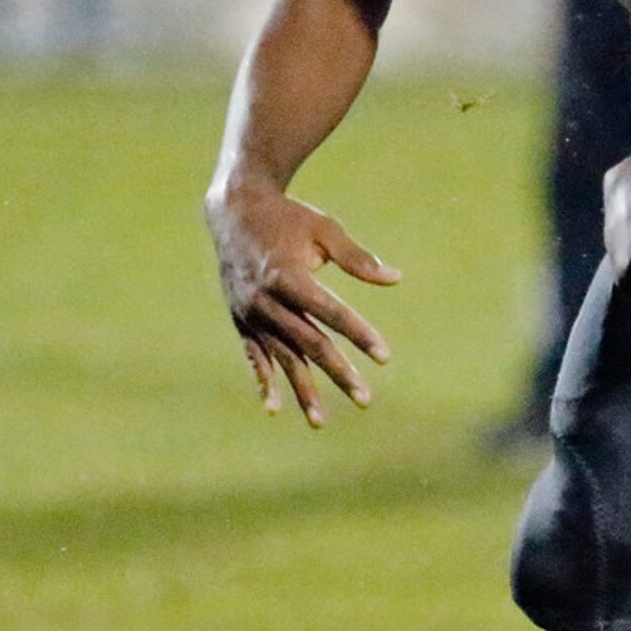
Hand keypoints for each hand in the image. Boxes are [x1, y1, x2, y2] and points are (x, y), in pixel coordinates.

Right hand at [206, 176, 398, 426]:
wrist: (234, 209)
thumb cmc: (288, 218)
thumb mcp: (325, 230)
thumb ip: (358, 259)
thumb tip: (396, 278)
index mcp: (289, 276)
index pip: (330, 313)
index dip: (359, 335)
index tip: (384, 356)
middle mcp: (267, 299)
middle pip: (309, 343)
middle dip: (337, 373)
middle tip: (365, 399)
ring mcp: (250, 312)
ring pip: (282, 358)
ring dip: (302, 390)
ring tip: (321, 421)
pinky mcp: (240, 319)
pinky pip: (254, 356)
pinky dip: (263, 381)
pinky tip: (274, 409)